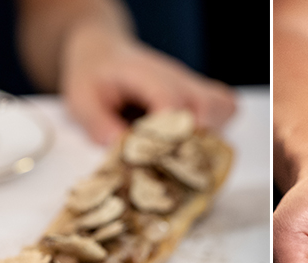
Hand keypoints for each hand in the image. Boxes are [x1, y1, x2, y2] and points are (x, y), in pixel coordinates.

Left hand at [59, 25, 236, 144]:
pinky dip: (218, 129)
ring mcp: (192, 85)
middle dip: (193, 142)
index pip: (171, 102)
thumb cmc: (92, 76)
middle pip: (208, 108)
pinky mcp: (200, 95)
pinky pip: (226, 109)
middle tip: (170, 165)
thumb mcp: (81, 101)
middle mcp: (177, 78)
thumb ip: (101, 126)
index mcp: (145, 76)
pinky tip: (193, 144)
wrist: (104, 52)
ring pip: (223, 109)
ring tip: (183, 157)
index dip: (170, 134)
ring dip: (210, 136)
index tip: (157, 158)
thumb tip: (124, 153)